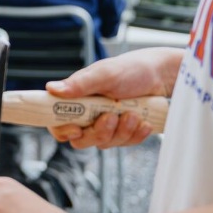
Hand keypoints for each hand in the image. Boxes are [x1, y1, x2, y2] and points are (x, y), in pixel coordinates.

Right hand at [46, 47, 180, 149]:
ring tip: (134, 114)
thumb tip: (51, 89)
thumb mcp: (105, 74)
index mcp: (76, 99)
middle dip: (99, 133)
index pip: (57, 123)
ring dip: (121, 132)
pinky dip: (135, 135)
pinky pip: (124, 144)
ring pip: (105, 143)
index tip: (77, 129)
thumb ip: (79, 84)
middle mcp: (87, 114)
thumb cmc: (130, 69)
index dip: (62, 131)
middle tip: (112, 117)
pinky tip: (143, 122)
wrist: (161, 75)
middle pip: (81, 140)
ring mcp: (105, 125)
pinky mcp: (122, 132)